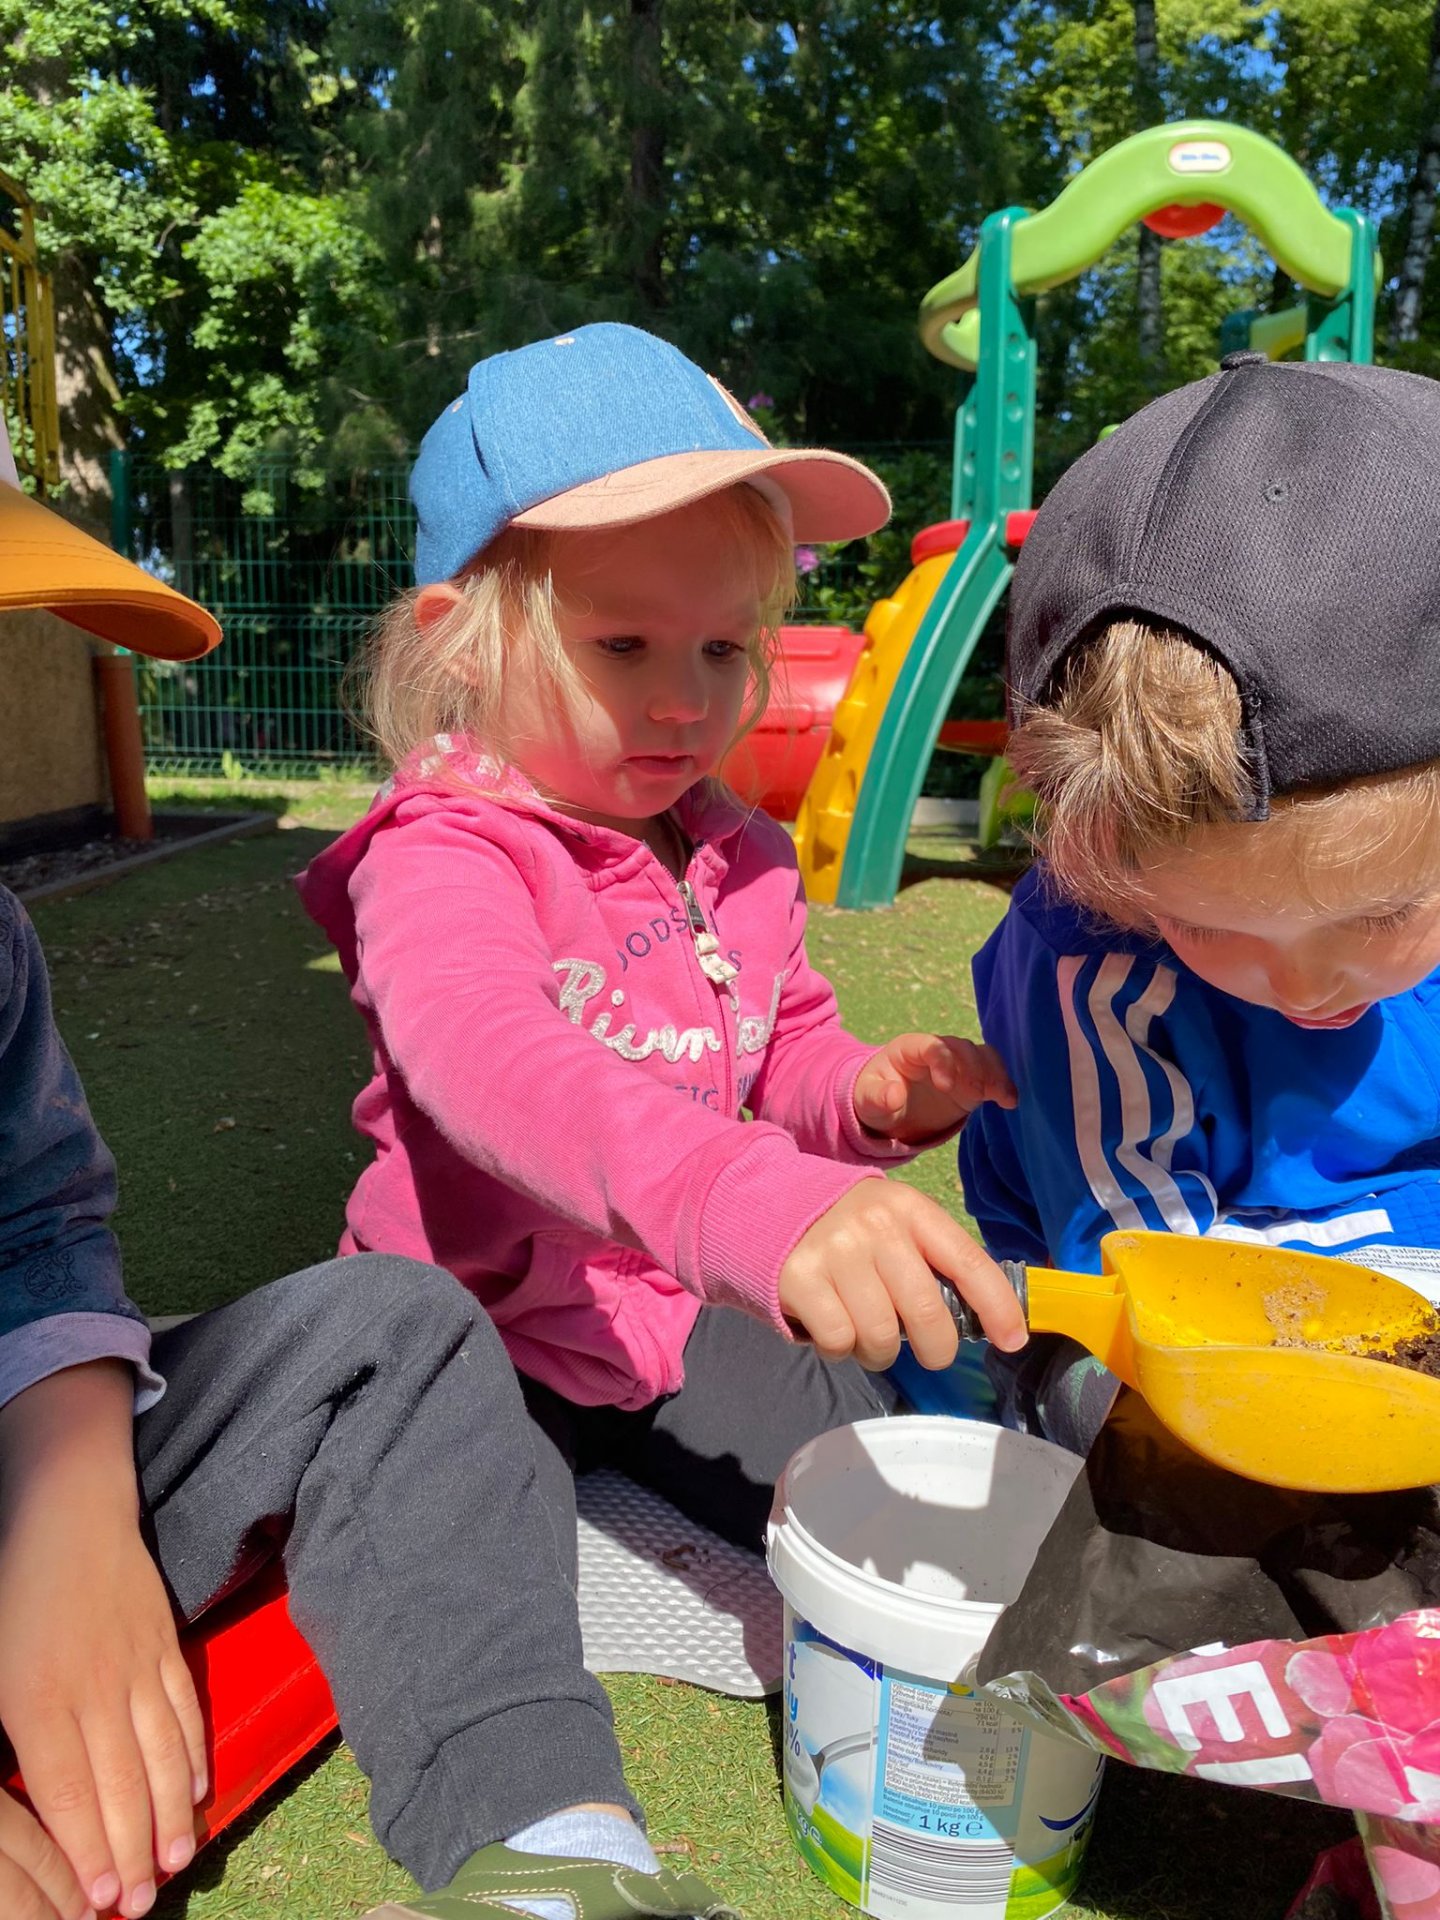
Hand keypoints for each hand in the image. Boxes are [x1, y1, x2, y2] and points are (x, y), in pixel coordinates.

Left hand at [0, 1365, 206, 1919]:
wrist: (68, 1514)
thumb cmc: (12, 1594)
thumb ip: (14, 1738)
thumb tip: (33, 1801)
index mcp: (37, 1700)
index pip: (72, 1791)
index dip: (92, 1850)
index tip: (106, 1901)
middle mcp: (94, 1688)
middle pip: (123, 1784)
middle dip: (135, 1853)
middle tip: (145, 1905)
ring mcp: (137, 1665)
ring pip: (162, 1754)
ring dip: (170, 1816)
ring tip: (176, 1864)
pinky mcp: (165, 1644)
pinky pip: (185, 1709)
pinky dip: (193, 1755)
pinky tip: (194, 1793)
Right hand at [778, 1180, 1027, 1370]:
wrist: (763, 1204)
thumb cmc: (846, 1226)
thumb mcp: (893, 1222)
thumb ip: (932, 1259)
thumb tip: (989, 1316)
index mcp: (910, 1209)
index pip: (968, 1262)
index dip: (997, 1307)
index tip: (1012, 1341)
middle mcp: (876, 1227)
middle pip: (927, 1313)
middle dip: (937, 1349)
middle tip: (929, 1352)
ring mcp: (835, 1253)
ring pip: (882, 1337)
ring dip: (881, 1353)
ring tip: (869, 1335)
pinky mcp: (798, 1280)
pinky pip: (840, 1343)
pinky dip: (841, 1350)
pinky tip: (835, 1328)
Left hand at [852, 1033, 1015, 1143]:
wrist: (890, 1108)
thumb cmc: (875, 1097)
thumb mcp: (867, 1101)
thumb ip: (878, 1097)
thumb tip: (894, 1095)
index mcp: (911, 1049)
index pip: (932, 1045)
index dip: (942, 1060)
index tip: (945, 1086)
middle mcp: (939, 1050)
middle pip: (962, 1048)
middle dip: (971, 1068)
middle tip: (975, 1093)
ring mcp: (958, 1064)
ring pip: (982, 1056)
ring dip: (993, 1073)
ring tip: (1000, 1096)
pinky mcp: (973, 1080)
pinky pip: (993, 1074)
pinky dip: (1003, 1085)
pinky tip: (1010, 1101)